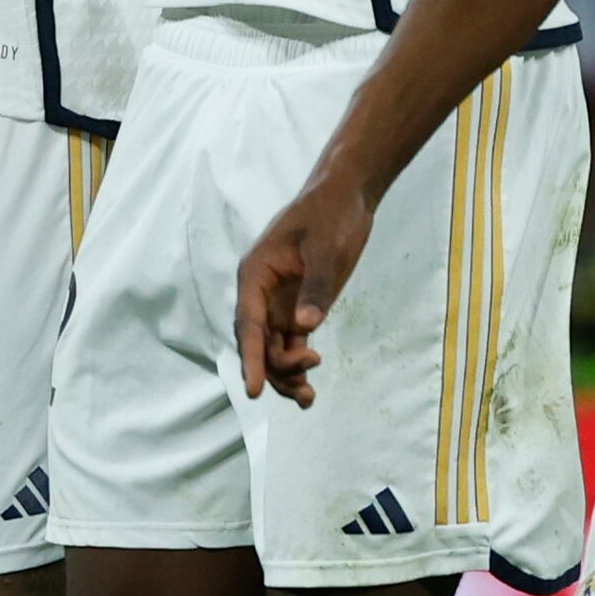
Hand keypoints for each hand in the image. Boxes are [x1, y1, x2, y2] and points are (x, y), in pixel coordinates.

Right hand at [237, 170, 378, 407]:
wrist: (346, 196)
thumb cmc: (330, 214)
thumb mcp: (325, 249)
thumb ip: (316, 288)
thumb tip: (306, 328)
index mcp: (255, 275)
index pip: (249, 324)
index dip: (251, 358)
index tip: (253, 390)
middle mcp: (261, 294)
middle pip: (258, 343)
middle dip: (275, 370)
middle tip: (305, 388)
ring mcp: (280, 303)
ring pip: (273, 349)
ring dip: (285, 375)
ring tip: (308, 399)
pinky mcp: (301, 308)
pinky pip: (293, 344)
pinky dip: (298, 366)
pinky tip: (308, 390)